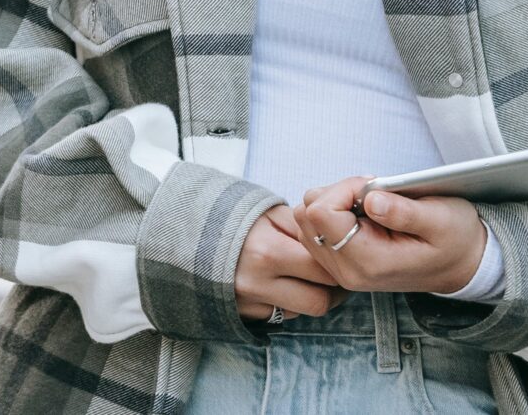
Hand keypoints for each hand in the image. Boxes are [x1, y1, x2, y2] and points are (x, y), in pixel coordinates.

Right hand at [233, 203, 345, 320]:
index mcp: (268, 252)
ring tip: (305, 277)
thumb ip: (304, 228)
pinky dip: (287, 302)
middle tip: (332, 275)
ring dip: (309, 296)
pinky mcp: (243, 314)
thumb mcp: (269, 212)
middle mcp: (258, 283)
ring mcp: (249, 303)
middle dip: (331, 290)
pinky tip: (280, 284)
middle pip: (318, 302)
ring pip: (302, 312)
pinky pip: (281, 316)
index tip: (340, 259)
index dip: (338, 266)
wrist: (187, 233)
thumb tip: (334, 245)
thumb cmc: (233, 218)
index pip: (323, 271)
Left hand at [294, 177, 485, 294]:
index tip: (374, 188)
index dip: (344, 190)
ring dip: (334, 201)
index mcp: (369, 262)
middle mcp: (347, 271)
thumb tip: (371, 201)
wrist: (460, 266)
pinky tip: (364, 214)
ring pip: (307, 219)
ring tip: (371, 204)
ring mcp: (339, 268)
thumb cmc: (454, 240)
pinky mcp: (337, 261)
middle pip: (307, 214)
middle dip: (337, 193)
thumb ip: (404, 212)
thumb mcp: (441, 220)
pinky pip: (315, 227)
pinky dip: (334, 212)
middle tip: (374, 194)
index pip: (322, 213)